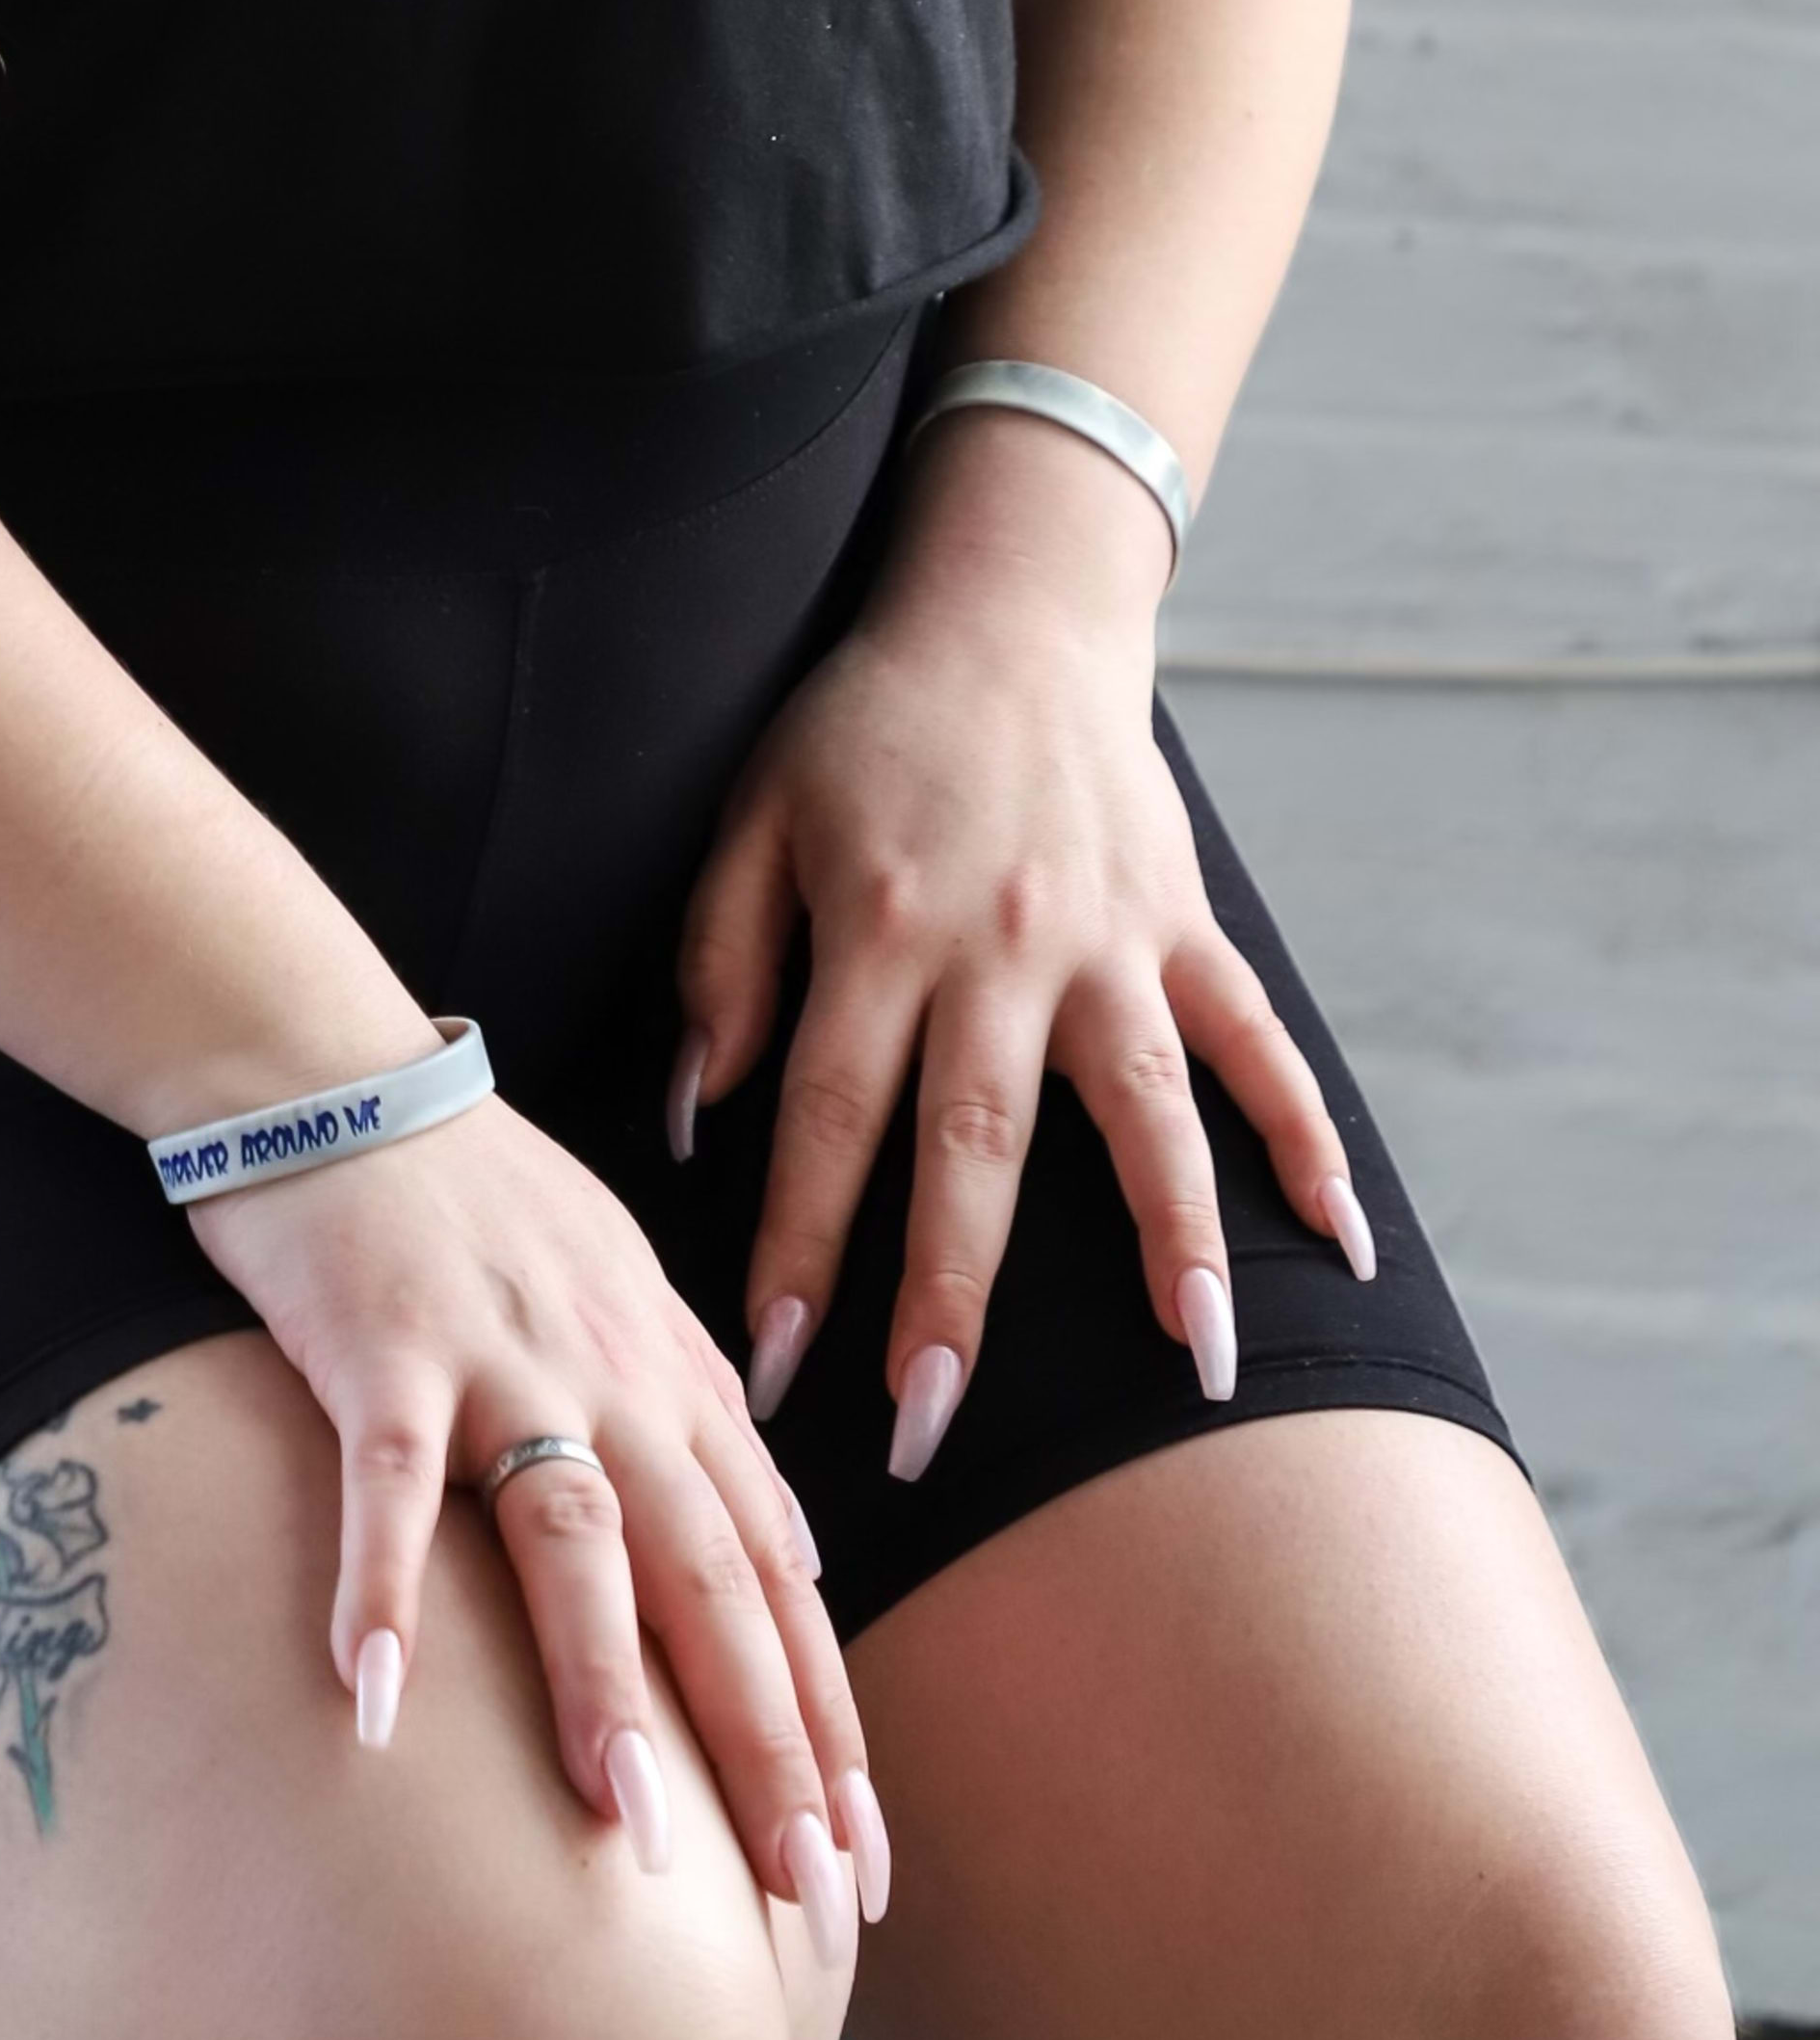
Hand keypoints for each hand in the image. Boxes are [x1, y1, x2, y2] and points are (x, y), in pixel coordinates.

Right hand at [180, 1088, 882, 1956]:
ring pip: (574, 1534)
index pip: (778, 1579)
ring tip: (631, 1824)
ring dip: (602, 1680)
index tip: (863, 1868)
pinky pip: (388, 1478)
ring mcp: (498, 1356)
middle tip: (809, 1895)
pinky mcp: (381, 1341)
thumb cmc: (472, 1192)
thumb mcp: (623, 1291)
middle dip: (770, 1742)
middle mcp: (612, 1373)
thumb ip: (703, 1419)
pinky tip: (374, 1700)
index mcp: (672, 1377)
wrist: (330, 1061)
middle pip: (711, 1577)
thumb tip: (792, 1553)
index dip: (826, 1724)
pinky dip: (384, 1586)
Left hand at [671, 409, 1374, 1481]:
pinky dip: (1309, 1141)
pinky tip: (1341, 1245)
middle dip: (950, 1299)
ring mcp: (1113, 941)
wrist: (1007, 609)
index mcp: (880, 927)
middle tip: (927, 1430)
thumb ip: (720, 962)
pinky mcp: (1187, 927)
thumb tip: (699, 1110)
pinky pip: (1260, 1046)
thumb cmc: (861, 725)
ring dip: (1176, 1243)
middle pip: (975, 1147)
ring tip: (1199, 1370)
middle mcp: (1004, 946)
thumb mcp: (751, 815)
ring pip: (1148, 1112)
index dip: (798, 1247)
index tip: (772, 1369)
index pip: (828, 1116)